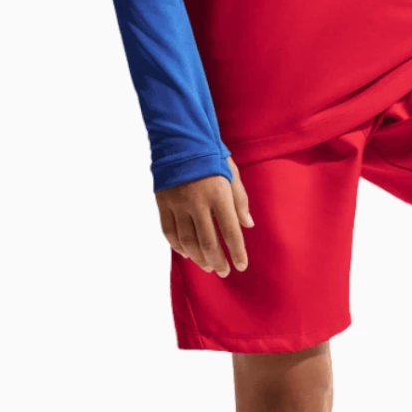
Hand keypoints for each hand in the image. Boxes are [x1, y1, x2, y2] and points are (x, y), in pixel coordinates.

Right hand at [156, 158, 253, 275]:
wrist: (180, 140)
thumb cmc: (211, 156)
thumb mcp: (232, 174)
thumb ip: (240, 201)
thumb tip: (248, 225)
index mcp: (218, 195)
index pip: (230, 231)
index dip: (237, 252)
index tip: (241, 266)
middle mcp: (197, 202)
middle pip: (207, 242)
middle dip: (217, 260)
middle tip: (223, 271)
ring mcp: (178, 204)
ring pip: (187, 240)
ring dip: (197, 257)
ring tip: (207, 265)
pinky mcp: (163, 203)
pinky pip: (169, 231)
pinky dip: (177, 246)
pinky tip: (186, 253)